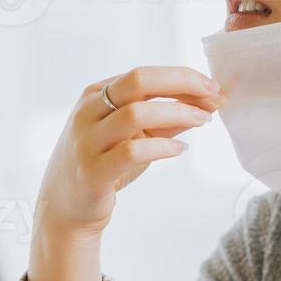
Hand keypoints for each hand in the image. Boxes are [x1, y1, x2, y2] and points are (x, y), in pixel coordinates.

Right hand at [28, 67, 221, 280]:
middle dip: (182, 83)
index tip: (213, 88)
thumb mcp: (133, 135)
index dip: (183, 77)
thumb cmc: (104, 164)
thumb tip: (207, 103)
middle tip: (214, 96)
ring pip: (135, 113)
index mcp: (96, 94)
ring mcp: (86, 141)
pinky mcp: (92, 172)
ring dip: (177, 113)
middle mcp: (87, 112)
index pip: (144, 74)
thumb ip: (165, 119)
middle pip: (138, 80)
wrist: (65, 206)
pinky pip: (131, 152)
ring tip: (203, 121)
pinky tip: (179, 150)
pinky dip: (162, 148)